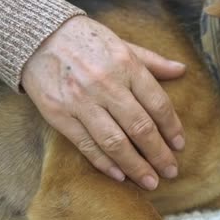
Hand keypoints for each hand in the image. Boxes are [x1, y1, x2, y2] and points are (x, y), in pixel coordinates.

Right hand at [21, 15, 185, 189]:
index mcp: (127, 65)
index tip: (180, 145)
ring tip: (151, 181)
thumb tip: (182, 70)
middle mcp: (106, 84)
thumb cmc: (88, 40)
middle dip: (159, 154)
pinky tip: (121, 176)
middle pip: (140, 128)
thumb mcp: (124, 45)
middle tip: (171, 171)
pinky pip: (87, 145)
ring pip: (115, 142)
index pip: (158, 104)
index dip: (172, 128)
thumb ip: (153, 61)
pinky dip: (105, 164)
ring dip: (136, 166)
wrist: (37, 37)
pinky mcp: (59, 115)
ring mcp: (81, 101)